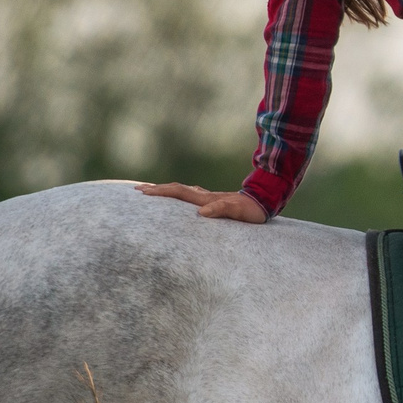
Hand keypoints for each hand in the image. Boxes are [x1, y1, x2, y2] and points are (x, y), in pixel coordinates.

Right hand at [136, 182, 269, 222]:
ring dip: (165, 190)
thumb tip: (201, 213)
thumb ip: (222, 210)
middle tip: (137, 190)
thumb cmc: (251, 210)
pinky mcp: (213, 200)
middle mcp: (204, 196)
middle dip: (157, 189)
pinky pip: (190, 195)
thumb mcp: (238, 212)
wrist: (264, 200)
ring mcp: (208, 197)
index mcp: (206, 199)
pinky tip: (177, 197)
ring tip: (151, 191)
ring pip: (182, 191)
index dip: (161, 192)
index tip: (144, 192)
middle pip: (176, 189)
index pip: (179, 193)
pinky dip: (178, 194)